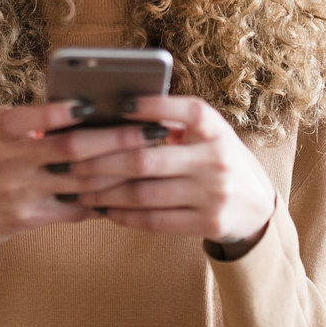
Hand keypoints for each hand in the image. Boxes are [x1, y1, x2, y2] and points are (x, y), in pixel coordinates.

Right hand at [0, 101, 171, 267]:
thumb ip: (32, 119)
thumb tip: (87, 106)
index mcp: (0, 129)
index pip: (38, 116)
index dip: (68, 111)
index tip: (99, 102)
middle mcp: (8, 160)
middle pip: (72, 149)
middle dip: (118, 140)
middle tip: (153, 132)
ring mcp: (19, 193)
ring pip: (81, 181)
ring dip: (121, 171)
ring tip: (151, 159)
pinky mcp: (28, 219)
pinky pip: (74, 209)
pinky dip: (103, 200)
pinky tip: (127, 190)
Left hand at [66, 96, 276, 252]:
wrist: (257, 206)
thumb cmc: (215, 159)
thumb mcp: (207, 135)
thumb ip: (172, 123)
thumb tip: (112, 114)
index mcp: (216, 128)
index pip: (184, 111)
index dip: (151, 106)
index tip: (117, 104)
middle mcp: (216, 158)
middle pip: (145, 158)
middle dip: (99, 160)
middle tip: (68, 159)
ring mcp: (213, 193)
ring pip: (143, 193)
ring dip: (103, 191)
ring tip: (77, 187)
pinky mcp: (207, 222)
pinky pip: (154, 220)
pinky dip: (123, 214)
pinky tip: (102, 208)